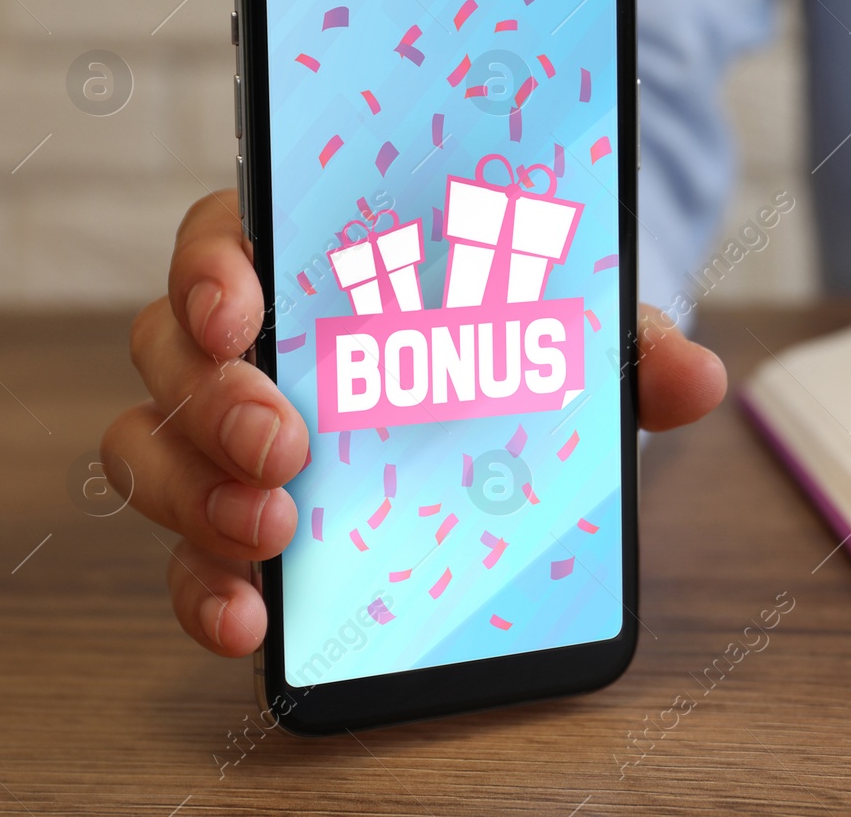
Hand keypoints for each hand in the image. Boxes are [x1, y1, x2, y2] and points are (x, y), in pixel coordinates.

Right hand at [101, 190, 727, 656]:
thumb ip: (623, 342)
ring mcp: (228, 431)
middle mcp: (250, 342)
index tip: (245, 309)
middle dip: (216, 401)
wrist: (508, 399)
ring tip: (274, 534)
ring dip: (198, 494)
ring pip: (153, 446)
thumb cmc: (512, 338)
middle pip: (172, 350)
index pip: (226, 234)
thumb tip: (697, 377)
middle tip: (289, 446)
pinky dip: (204, 586)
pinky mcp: (236, 515)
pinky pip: (186, 548)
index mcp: (311, 259)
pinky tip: (250, 617)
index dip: (213, 266)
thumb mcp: (572, 326)